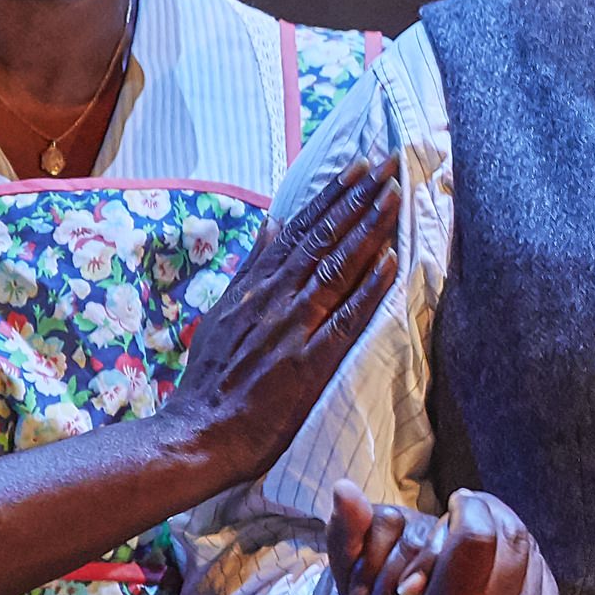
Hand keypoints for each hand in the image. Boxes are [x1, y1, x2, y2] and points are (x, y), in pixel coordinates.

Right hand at [160, 156, 401, 482]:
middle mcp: (274, 298)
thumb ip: (251, 268)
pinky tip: (391, 261)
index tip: (360, 166)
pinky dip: (368, 288)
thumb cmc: (212, 380)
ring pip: (336, 267)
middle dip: (359, 196)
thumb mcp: (223, 312)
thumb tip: (272, 223)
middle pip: (324, 237)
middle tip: (390, 161)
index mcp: (255, 286)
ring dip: (368, 228)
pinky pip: (346, 318)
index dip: (334, 194)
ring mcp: (292, 328)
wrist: (200, 433)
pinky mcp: (309, 362)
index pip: (302, 229)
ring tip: (395, 195)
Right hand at [325, 484, 560, 594]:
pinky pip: (543, 571)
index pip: (477, 533)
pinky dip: (522, 556)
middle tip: (472, 508)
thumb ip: (354, 539)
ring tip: (483, 531)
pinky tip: (499, 558)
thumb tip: (343, 485)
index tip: (457, 501)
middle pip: (510, 534)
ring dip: (507, 530)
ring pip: (530, 548)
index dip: (469, 506)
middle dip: (490, 512)